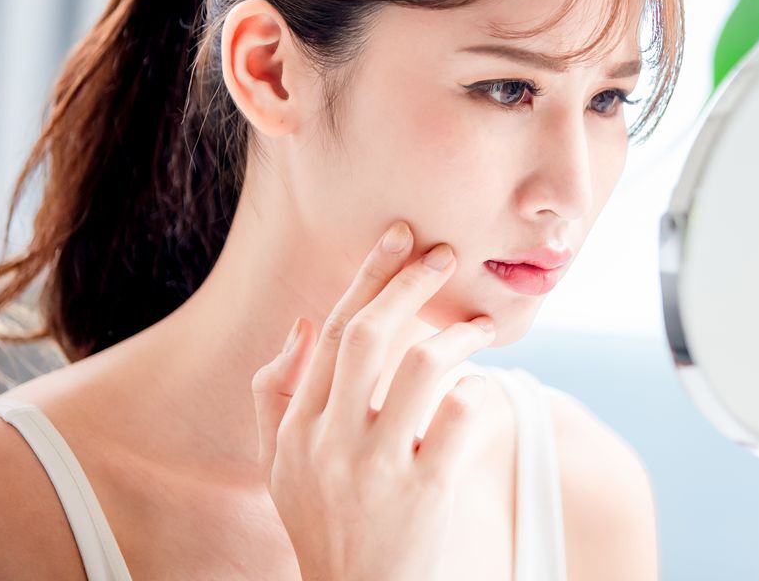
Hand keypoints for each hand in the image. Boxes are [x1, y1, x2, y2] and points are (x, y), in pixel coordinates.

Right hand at [250, 221, 495, 579]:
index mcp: (296, 428)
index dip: (368, 276)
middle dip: (410, 283)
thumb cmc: (324, 523)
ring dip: (458, 335)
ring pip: (422, 368)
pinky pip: (462, 418)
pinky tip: (479, 393)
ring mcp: (377, 468)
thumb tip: (301, 322)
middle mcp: (330, 442)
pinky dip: (477, 393)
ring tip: (482, 327)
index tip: (398, 236)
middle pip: (370, 335)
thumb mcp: (279, 466)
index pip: (331, 331)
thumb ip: (277, 396)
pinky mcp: (425, 493)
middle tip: (446, 255)